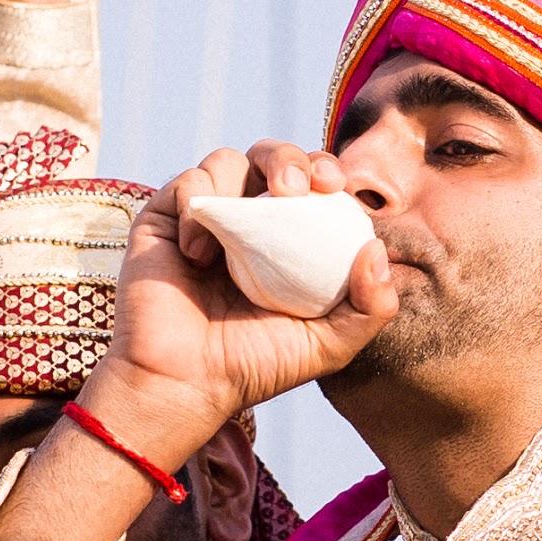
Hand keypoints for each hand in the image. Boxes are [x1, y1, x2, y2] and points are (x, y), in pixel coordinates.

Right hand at [99, 146, 403, 463]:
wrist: (186, 383)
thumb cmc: (256, 366)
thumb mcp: (329, 345)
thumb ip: (369, 306)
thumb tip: (378, 248)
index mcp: (286, 239)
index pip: (312, 185)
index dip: (325, 171)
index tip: (336, 185)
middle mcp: (247, 220)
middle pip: (272, 157)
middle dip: (288, 158)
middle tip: (295, 187)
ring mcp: (205, 218)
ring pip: (226, 160)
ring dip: (241, 175)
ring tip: (246, 219)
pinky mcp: (163, 220)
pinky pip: (185, 188)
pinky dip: (195, 208)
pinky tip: (198, 254)